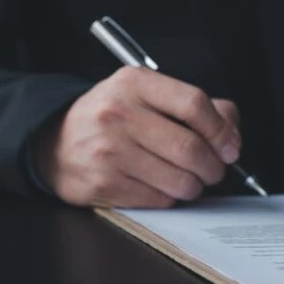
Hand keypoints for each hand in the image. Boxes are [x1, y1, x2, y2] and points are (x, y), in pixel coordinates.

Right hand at [33, 66, 241, 207]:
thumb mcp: (142, 93)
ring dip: (193, 186)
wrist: (54, 141)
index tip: (230, 146)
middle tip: (214, 169)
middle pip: (190, 148)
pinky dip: (168, 197)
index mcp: (133, 84)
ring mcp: (109, 151)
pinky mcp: (104, 183)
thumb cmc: (108, 117)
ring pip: (179, 180)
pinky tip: (157, 184)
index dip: (221, 130)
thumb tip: (230, 128)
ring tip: (185, 178)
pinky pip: (158, 200)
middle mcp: (119, 114)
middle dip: (213, 166)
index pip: (194, 103)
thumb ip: (189, 104)